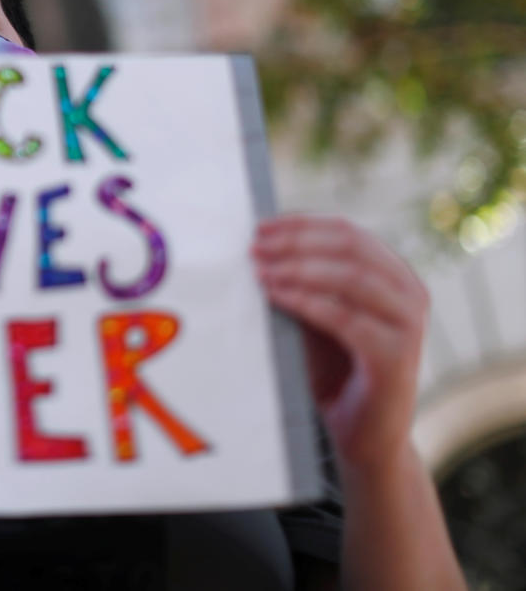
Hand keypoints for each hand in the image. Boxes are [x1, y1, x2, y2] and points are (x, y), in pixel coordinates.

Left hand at [253, 216, 427, 469]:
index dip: (302, 224)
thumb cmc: (335, 373)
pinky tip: (275, 296)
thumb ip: (304, 284)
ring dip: (298, 267)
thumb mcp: (318, 318)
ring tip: (259, 271)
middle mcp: (409, 292)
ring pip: (350, 276)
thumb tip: (260, 248)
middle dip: (296, 241)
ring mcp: (409, 323)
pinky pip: (346, 317)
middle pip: (350, 246)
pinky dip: (306, 301)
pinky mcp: (397, 356)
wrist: (364, 437)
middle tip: (254, 247)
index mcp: (394, 275)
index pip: (348, 232)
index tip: (260, 226)